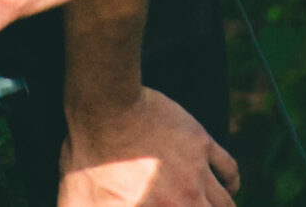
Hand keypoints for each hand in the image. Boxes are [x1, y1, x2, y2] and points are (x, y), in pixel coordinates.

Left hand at [59, 89, 239, 206]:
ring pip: (225, 204)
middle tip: (186, 204)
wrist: (106, 109)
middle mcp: (183, 202)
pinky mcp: (202, 145)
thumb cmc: (88, 157)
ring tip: (206, 204)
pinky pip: (229, 171)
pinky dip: (230, 183)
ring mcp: (196, 175)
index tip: (166, 205)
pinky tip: (223, 187)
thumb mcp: (75, 201)